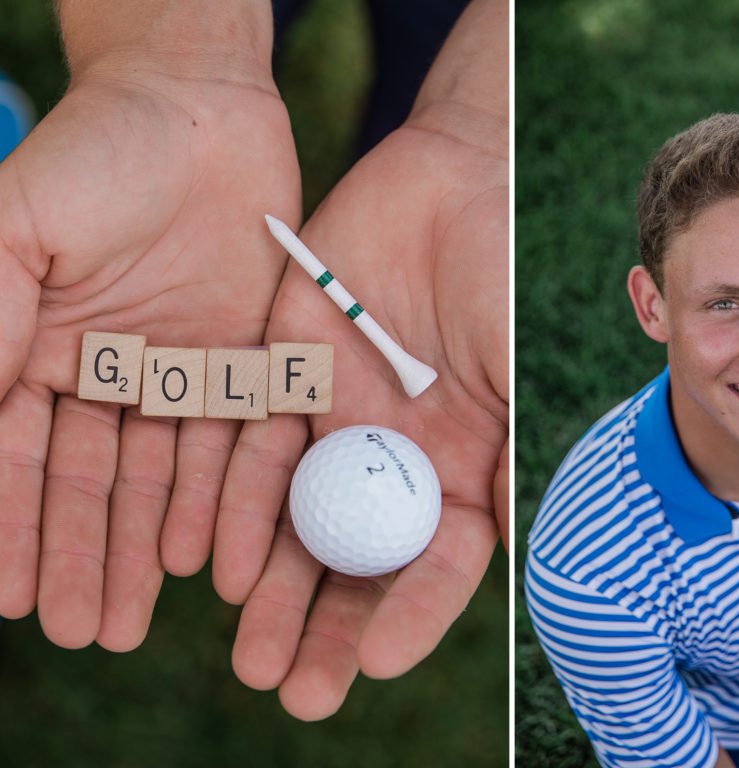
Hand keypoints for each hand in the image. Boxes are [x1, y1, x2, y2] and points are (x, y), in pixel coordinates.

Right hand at [0, 46, 300, 649]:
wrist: (199, 112)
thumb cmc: (94, 157)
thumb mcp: (12, 231)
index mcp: (40, 347)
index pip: (18, 455)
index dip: (14, 527)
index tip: (11, 598)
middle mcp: (107, 372)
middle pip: (90, 482)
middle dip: (83, 557)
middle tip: (87, 631)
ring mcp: (179, 371)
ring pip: (158, 477)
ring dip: (145, 548)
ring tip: (134, 617)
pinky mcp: (245, 362)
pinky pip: (229, 443)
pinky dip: (215, 499)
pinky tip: (203, 556)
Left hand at [211, 105, 507, 718]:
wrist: (452, 176)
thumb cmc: (502, 272)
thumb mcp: (516, 375)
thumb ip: (503, 464)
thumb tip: (504, 561)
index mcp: (455, 465)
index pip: (432, 562)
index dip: (408, 615)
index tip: (372, 663)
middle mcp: (391, 456)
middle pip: (358, 559)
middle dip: (327, 625)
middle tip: (292, 689)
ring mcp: (335, 419)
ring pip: (299, 521)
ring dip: (275, 590)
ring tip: (252, 653)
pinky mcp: (285, 373)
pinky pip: (253, 451)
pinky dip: (241, 508)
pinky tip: (225, 565)